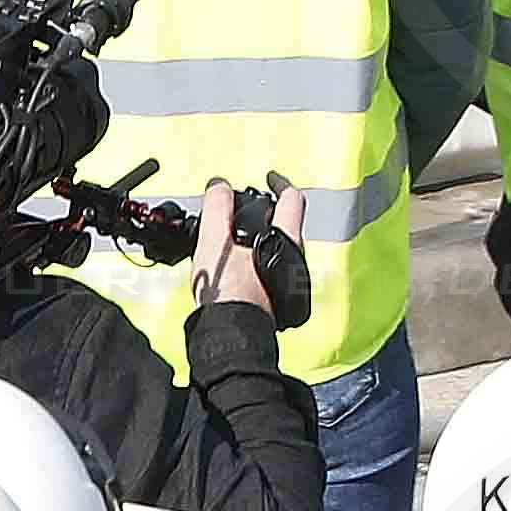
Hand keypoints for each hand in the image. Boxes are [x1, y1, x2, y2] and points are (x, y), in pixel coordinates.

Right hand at [192, 179, 291, 321]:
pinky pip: (272, 268)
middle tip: (244, 211)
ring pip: (279, 247)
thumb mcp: (215, 240)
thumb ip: (218, 207)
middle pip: (286, 224)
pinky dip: (257, 260)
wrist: (231, 331)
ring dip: (260, 238)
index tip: (269, 178)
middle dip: (266, 213)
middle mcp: (296, 258)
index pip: (291, 198)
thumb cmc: (227, 291)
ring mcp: (290, 280)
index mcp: (286, 239)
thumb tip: (219, 186)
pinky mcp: (281, 297)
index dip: (279, 182)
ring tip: (234, 240)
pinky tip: (238, 267)